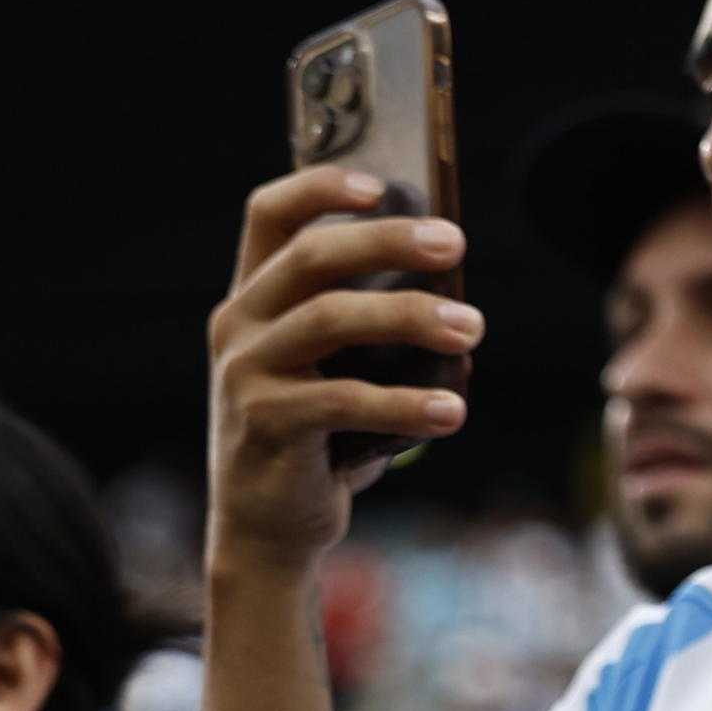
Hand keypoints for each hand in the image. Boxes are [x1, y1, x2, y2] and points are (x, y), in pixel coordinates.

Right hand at [203, 169, 479, 578]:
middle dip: (388, 240)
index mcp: (255, 297)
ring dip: (410, 316)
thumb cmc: (318, 433)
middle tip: (454, 243)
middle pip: (310, 256)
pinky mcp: (265, 424)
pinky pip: (344, 399)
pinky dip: (406, 402)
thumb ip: (371, 323)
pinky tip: (451, 410)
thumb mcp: (335, 367)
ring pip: (330, 317)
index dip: (321, 186)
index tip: (382, 183)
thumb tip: (456, 294)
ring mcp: (244, 374)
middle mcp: (239, 325)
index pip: (269, 214)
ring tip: (472, 329)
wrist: (268, 527)